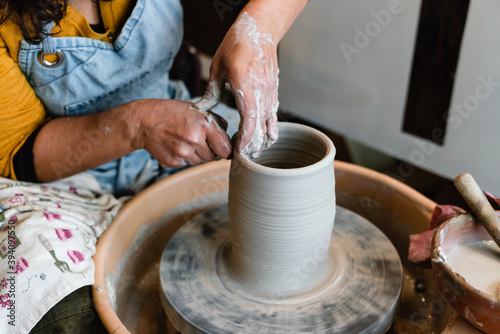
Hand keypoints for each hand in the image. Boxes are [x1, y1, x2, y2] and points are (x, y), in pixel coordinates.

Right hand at [131, 99, 230, 166]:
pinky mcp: (173, 162)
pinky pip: (186, 164)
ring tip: (183, 140)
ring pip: (199, 161)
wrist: (143, 121)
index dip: (224, 148)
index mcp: (203, 125)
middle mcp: (194, 140)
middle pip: (213, 157)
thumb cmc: (172, 113)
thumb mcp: (197, 110)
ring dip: (195, 154)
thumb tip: (228, 141)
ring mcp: (182, 153)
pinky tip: (174, 145)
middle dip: (208, 150)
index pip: (225, 148)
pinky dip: (183, 157)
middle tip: (196, 139)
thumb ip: (216, 123)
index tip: (221, 147)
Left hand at [193, 12, 278, 157]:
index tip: (239, 148)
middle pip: (260, 121)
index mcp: (244, 81)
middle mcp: (260, 87)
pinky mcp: (274, 89)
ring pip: (269, 119)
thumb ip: (212, 90)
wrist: (260, 29)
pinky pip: (274, 112)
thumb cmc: (236, 45)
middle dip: (253, 142)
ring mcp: (270, 89)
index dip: (245, 133)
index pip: (248, 114)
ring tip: (256, 154)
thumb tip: (201, 110)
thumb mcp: (218, 66)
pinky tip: (269, 139)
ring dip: (263, 137)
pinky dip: (271, 127)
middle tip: (246, 158)